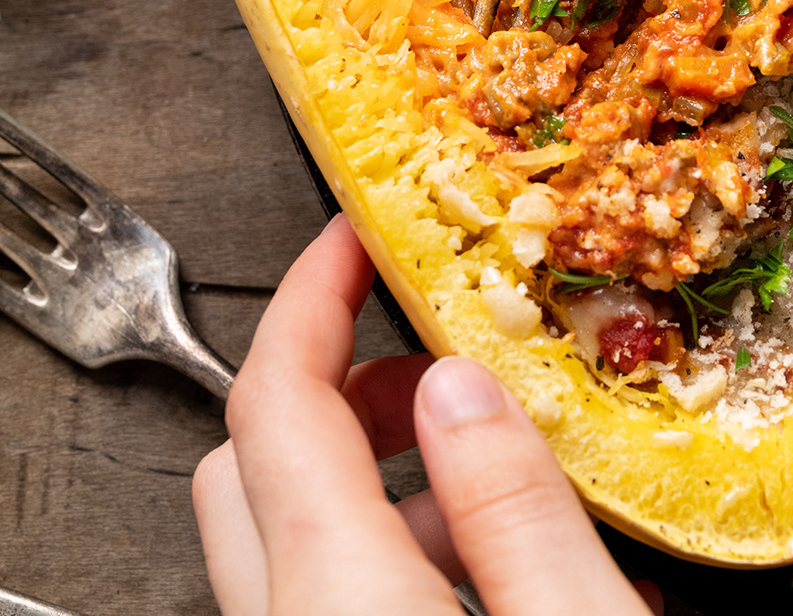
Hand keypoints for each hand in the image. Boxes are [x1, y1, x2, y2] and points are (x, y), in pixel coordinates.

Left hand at [193, 216, 661, 615]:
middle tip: (440, 358)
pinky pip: (327, 606)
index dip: (314, 292)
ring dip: (377, 483)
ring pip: (288, 540)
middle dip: (346, 385)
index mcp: (338, 597)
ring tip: (503, 484)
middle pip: (255, 460)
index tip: (358, 234)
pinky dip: (389, 562)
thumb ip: (517, 509)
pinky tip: (506, 576)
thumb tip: (461, 385)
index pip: (276, 397)